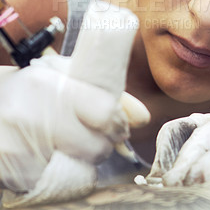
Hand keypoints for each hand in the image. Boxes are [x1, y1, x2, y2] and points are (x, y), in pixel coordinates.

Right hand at [0, 56, 130, 192]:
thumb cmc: (31, 88)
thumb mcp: (65, 76)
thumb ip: (106, 92)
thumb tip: (143, 117)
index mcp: (51, 86)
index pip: (106, 113)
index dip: (119, 124)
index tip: (118, 127)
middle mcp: (35, 117)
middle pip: (97, 148)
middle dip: (103, 145)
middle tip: (94, 137)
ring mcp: (20, 150)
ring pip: (79, 171)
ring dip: (83, 162)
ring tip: (67, 144)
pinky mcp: (13, 174)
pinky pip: (56, 185)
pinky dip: (60, 175)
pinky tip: (47, 156)